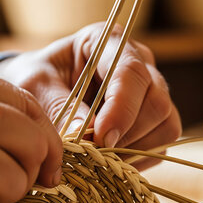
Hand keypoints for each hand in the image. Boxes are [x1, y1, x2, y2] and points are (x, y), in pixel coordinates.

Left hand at [0, 23, 181, 169]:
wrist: (39, 91)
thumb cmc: (36, 79)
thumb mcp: (36, 86)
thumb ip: (61, 105)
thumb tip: (88, 133)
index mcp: (109, 42)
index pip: (132, 72)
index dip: (122, 108)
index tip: (102, 137)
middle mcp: (140, 63)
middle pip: (157, 101)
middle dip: (128, 132)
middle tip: (94, 151)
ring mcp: (152, 91)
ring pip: (166, 124)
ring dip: (134, 148)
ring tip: (99, 156)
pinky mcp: (154, 120)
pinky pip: (161, 145)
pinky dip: (137, 159)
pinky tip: (108, 160)